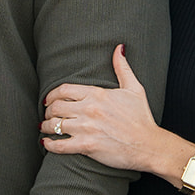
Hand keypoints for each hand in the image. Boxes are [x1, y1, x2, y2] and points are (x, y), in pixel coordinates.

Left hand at [41, 45, 161, 171]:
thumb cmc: (142, 118)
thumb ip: (122, 68)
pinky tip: (47, 144)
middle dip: (48, 111)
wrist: (149, 146)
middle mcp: (89, 109)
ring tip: (44, 128)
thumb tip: (119, 48)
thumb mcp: (134, 89)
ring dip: (46, 127)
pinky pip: (60, 145)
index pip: (64, 90)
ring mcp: (87, 128)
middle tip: (47, 115)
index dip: (52, 95)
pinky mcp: (87, 146)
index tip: (48, 100)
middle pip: (56, 107)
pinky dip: (50, 145)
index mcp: (97, 94)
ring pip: (54, 125)